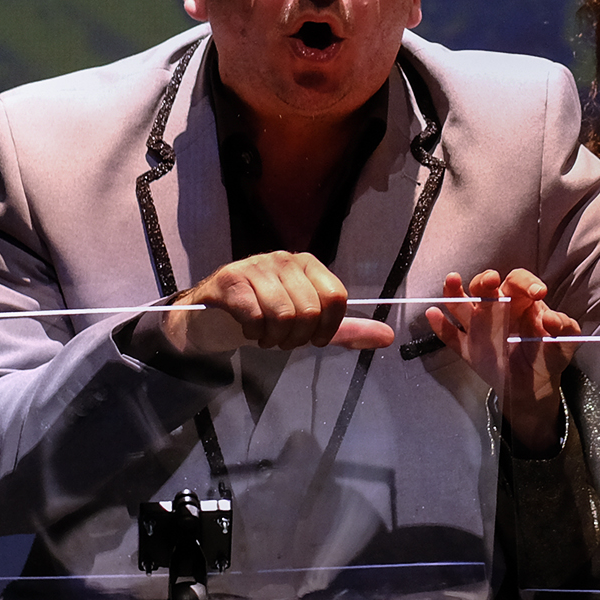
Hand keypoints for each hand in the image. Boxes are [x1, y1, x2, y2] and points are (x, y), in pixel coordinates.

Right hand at [161, 251, 396, 355]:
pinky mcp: (230, 280)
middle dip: (298, 338)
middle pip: (309, 310)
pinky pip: (255, 315)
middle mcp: (283, 258)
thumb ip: (346, 331)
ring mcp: (255, 266)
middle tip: (283, 341)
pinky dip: (254, 332)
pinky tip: (249, 329)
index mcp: (308, 264)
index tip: (315, 339)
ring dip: (275, 338)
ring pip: (283, 314)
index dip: (328, 328)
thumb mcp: (309, 324)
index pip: (335, 297)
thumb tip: (387, 337)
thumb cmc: (265, 315)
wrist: (212, 313)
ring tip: (266, 336)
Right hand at [424, 269, 579, 451]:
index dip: (525, 282)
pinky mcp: (468, 348)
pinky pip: (450, 336)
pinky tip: (432, 314)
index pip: (517, 281)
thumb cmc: (548, 356)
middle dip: (485, 280)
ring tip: (452, 280)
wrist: (534, 388)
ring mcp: (479, 328)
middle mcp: (496, 308)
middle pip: (484, 286)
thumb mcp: (564, 343)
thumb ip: (565, 328)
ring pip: (461, 304)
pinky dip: (440, 325)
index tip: (538, 292)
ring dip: (454, 292)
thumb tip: (552, 319)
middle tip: (491, 281)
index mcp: (520, 301)